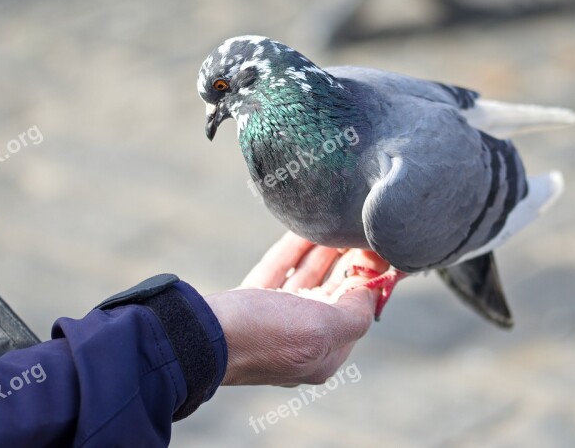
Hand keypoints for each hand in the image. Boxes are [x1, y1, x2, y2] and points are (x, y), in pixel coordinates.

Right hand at [205, 232, 387, 385]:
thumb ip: (353, 313)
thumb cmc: (261, 335)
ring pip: (305, 280)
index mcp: (324, 353)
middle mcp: (301, 340)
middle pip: (332, 293)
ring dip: (322, 251)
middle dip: (347, 261)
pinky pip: (278, 273)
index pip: (357, 311)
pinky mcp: (250, 305)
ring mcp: (274, 322)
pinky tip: (301, 229)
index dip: (370, 277)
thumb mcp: (320, 329)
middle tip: (359, 228)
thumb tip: (369, 290)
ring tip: (336, 222)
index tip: (379, 246)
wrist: (195, 336)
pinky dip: (291, 251)